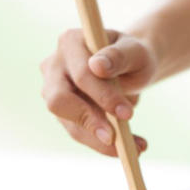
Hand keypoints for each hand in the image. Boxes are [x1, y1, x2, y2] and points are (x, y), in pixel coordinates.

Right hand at [40, 29, 155, 155]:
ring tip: (135, 148)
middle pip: (59, 100)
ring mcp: (54, 91)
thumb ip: (119, 56)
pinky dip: (103, 144)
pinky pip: (79, 133)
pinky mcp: (63, 113)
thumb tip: (97, 66)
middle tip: (116, 139)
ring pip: (69, 123)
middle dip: (90, 122)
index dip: (103, 96)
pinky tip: (130, 147)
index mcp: (70, 42)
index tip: (128, 114)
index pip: (81, 74)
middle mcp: (54, 65)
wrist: (131, 67)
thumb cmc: (133, 56)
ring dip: (100, 141)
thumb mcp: (135, 51)